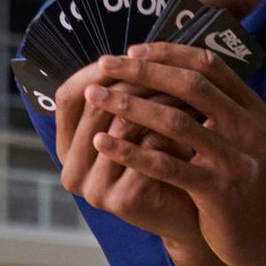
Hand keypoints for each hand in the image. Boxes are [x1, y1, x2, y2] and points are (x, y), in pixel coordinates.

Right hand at [50, 59, 233, 265]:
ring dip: (160, 100)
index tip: (133, 51)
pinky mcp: (122, 200)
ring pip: (125, 125)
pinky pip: (148, 149)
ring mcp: (94, 189)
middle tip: (170, 61)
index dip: (96, 70)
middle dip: (137, 81)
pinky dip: (174, 128)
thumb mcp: (140, 126)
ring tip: (189, 83)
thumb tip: (134, 47)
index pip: (68, 97)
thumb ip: (127, 96)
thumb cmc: (166, 162)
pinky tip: (198, 115)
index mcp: (67, 149)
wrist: (191, 217)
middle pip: (97, 107)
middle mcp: (72, 171)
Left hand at [88, 43, 265, 265]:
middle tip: (106, 63)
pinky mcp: (219, 191)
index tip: (132, 50)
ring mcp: (237, 160)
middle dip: (143, 72)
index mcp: (252, 107)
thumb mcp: (235, 136)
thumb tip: (160, 67)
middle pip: (192, 86)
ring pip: (176, 122)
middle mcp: (249, 128)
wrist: (261, 234)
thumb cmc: (236, 180)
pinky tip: (102, 143)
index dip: (169, 53)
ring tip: (96, 97)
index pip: (209, 64)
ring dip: (129, 106)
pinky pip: (167, 165)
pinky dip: (131, 151)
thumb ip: (211, 105)